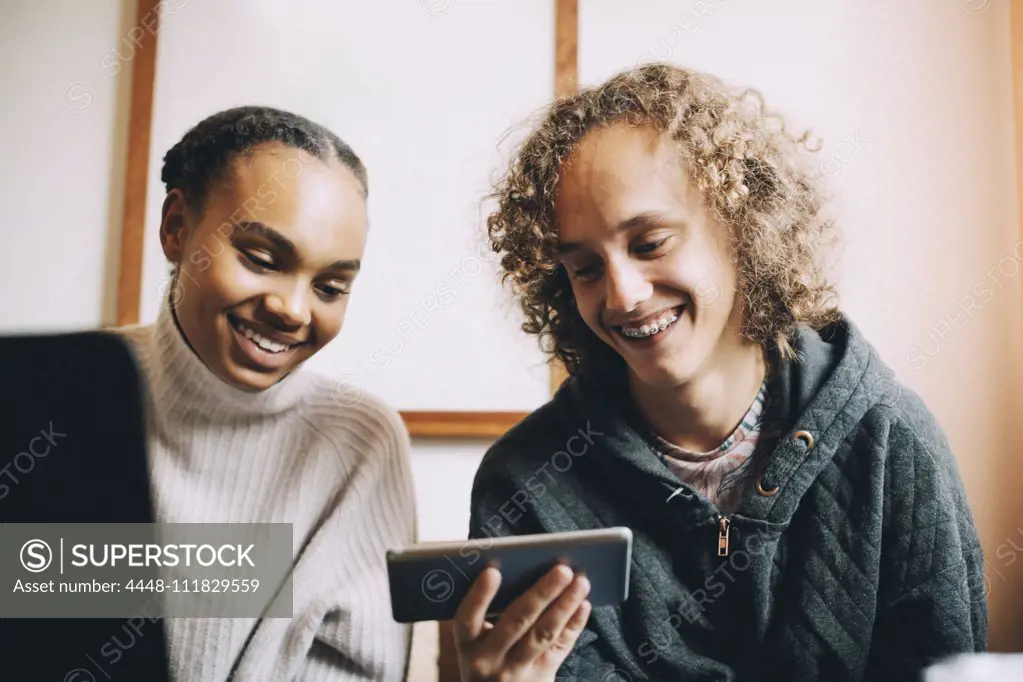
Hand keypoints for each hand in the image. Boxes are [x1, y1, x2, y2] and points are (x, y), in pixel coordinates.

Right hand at [453, 564, 591, 681]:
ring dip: (565, 605)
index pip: (467, 620)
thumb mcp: (473, 645)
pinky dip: (574, 624)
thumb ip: (484, 617)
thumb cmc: (483, 664)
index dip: (479, 596)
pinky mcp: (541, 678)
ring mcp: (517, 671)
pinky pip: (560, 648)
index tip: (493, 571)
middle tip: (562, 569)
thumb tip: (510, 571)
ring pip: (543, 634)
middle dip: (542, 593)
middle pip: (517, 622)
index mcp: (467, 646)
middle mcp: (489, 660)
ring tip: (580, 582)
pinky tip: (583, 605)